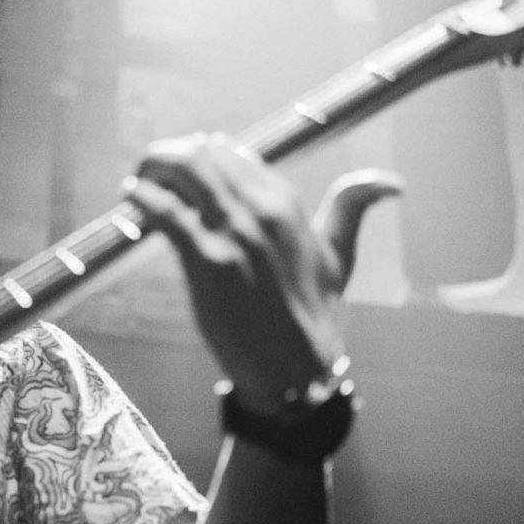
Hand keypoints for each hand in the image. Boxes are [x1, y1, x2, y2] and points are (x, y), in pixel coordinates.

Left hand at [128, 133, 400, 415]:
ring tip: (139, 178)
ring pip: (184, 173)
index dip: (201, 153)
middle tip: (151, 168)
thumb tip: (391, 184)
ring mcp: (235, 234)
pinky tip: (132, 197)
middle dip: (170, 154)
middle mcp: (262, 210)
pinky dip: (144, 199)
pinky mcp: (209, 263)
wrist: (298, 371)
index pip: (233, 152)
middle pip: (203, 155)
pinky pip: (167, 213)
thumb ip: (352, 210)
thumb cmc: (314, 316)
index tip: (181, 166)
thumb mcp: (338, 256)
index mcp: (287, 203)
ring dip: (154, 168)